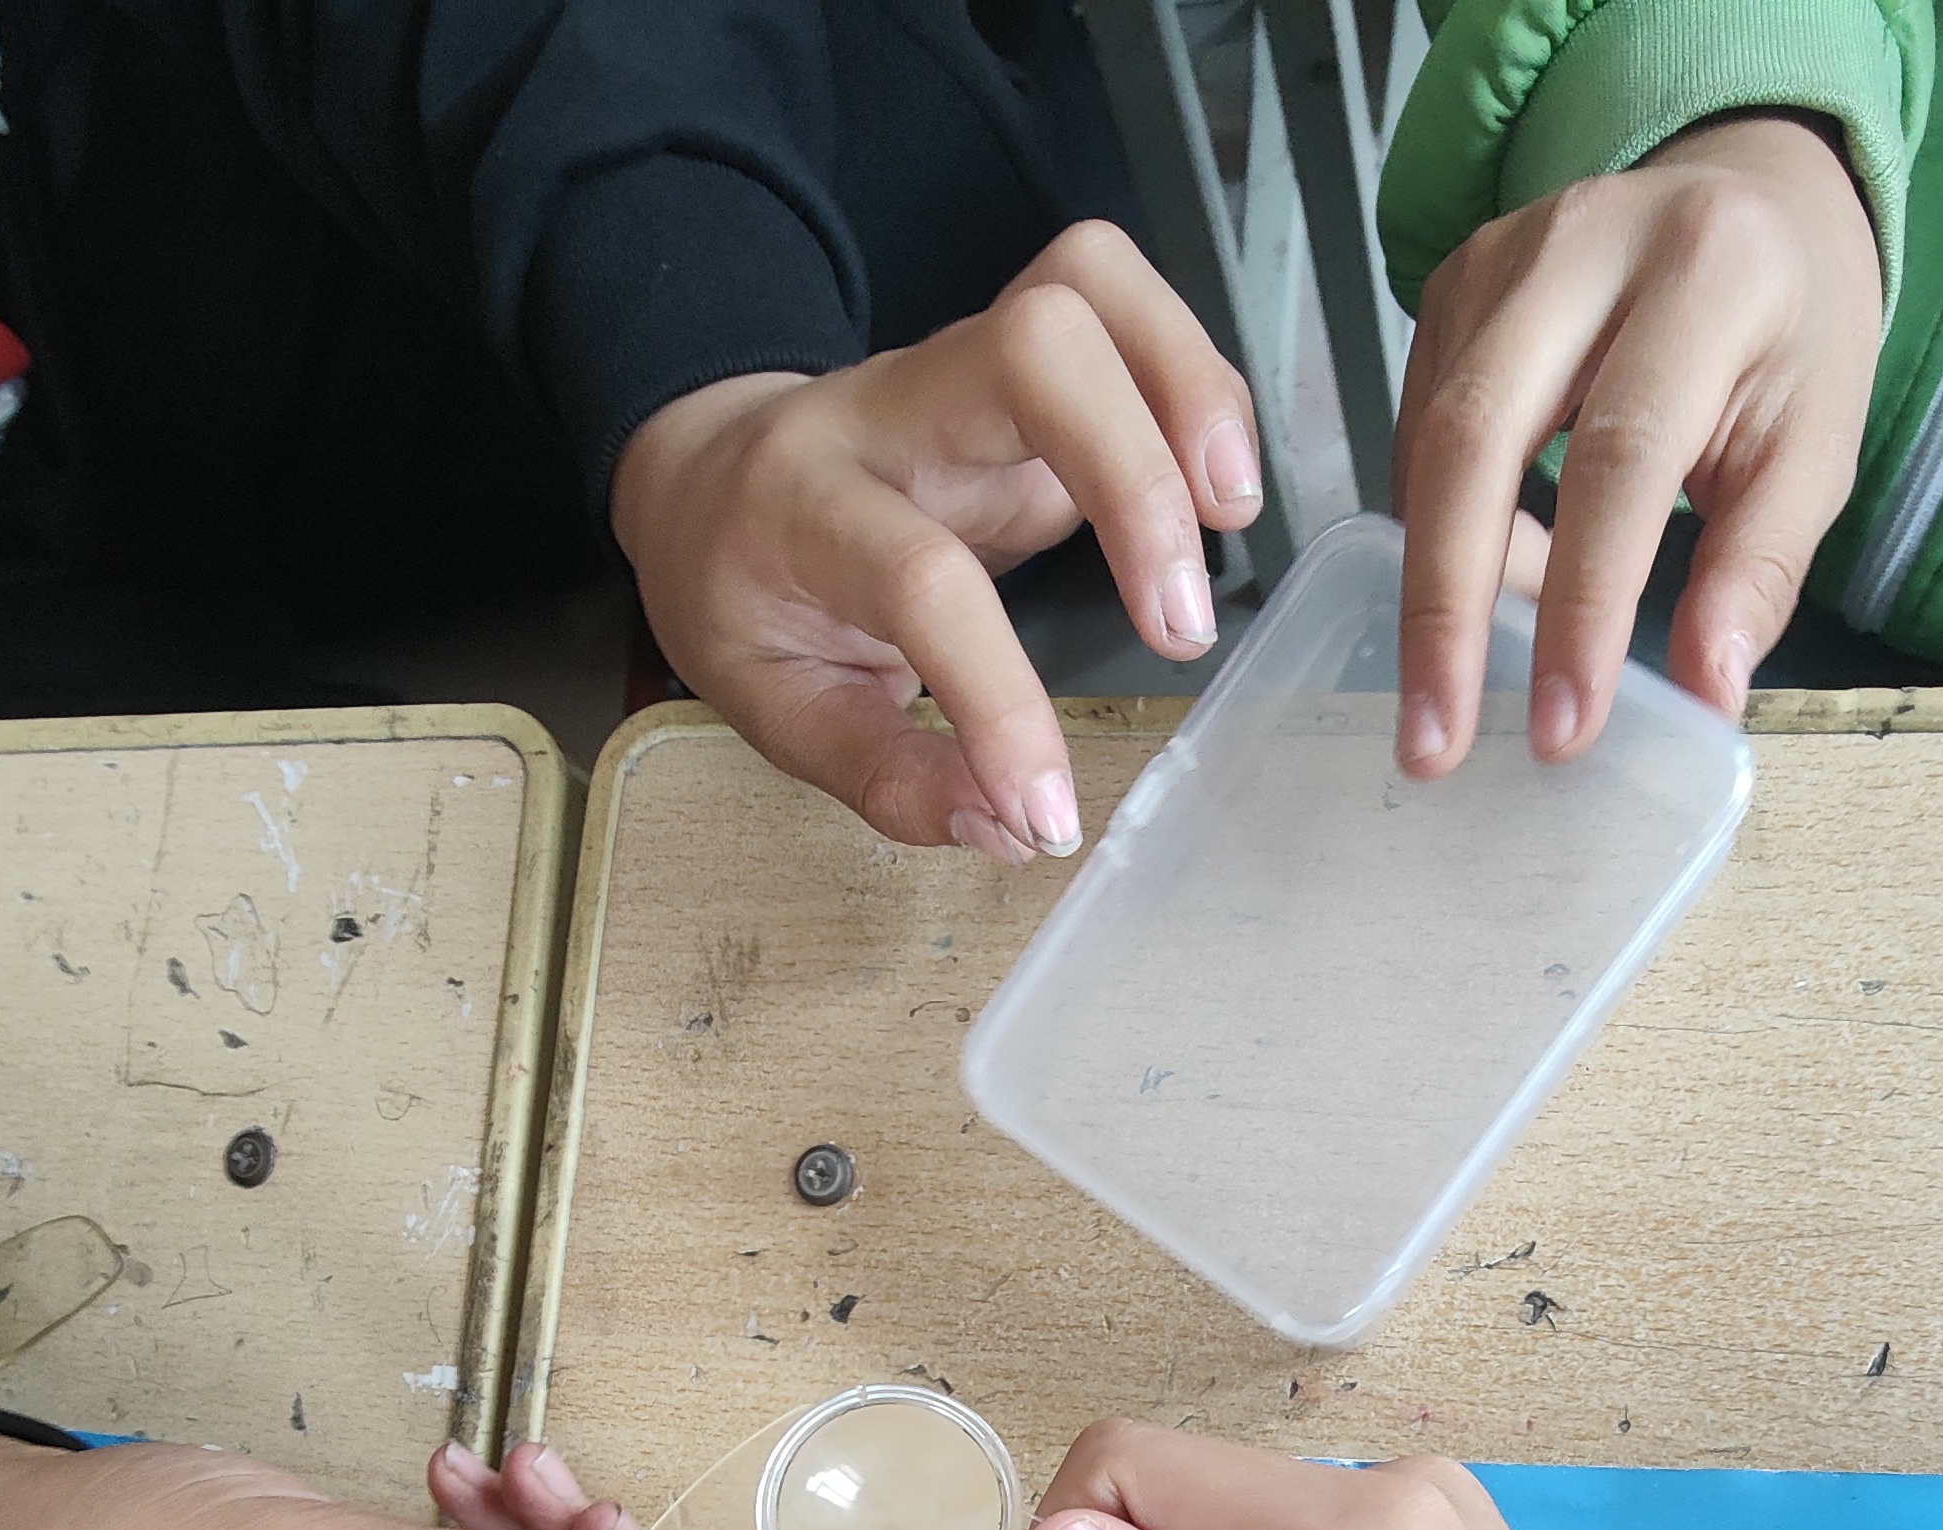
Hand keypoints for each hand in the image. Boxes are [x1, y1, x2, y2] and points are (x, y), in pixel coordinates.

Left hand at [612, 220, 1262, 859]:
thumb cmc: (745, 593)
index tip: (1051, 812)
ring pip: (1088, 287)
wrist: (712, 476)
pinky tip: (1211, 482)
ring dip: (1191, 390)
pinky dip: (1194, 379)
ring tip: (1230, 516)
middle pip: (1032, 349)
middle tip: (1183, 625)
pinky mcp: (1032, 364)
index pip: (922, 580)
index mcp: (804, 505)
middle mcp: (892, 410)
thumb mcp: (774, 706)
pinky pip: (1122, 306)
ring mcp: (968, 369)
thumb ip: (887, 775)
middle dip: (1138, 477)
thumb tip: (1007, 829)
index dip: (1001, 702)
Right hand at [1393, 112, 1881, 774]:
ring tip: (1472, 678)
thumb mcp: (1816, 448)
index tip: (1563, 726)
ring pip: (1429, 442)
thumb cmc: (1789, 335)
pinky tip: (1490, 573)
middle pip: (1476, 438)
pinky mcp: (1451, 283)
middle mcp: (1586, 244)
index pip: (1620, 457)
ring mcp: (1500, 256)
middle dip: (1446, 608)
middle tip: (1432, 739)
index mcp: (1705, 276)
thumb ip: (1757, 571)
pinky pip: (1417, 432)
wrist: (1750, 195)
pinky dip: (1441, 526)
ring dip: (1440, 581)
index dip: (1583, 603)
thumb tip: (1704, 696)